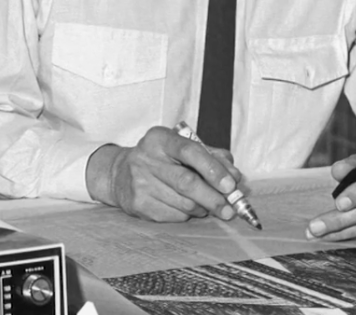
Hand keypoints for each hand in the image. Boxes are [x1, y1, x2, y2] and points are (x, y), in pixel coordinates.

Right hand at [86, 126, 242, 222]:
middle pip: (187, 182)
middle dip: (213, 197)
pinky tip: (188, 208)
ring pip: (183, 203)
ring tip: (209, 206)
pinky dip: (188, 215)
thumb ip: (212, 156)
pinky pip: (173, 216)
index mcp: (160, 139)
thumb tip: (235, 176)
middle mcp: (146, 158)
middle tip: (230, 209)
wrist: (121, 173)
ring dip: (203, 208)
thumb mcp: (183, 147)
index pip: (190, 152)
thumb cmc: (162, 159)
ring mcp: (140, 183)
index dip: (213, 169)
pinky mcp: (138, 204)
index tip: (231, 185)